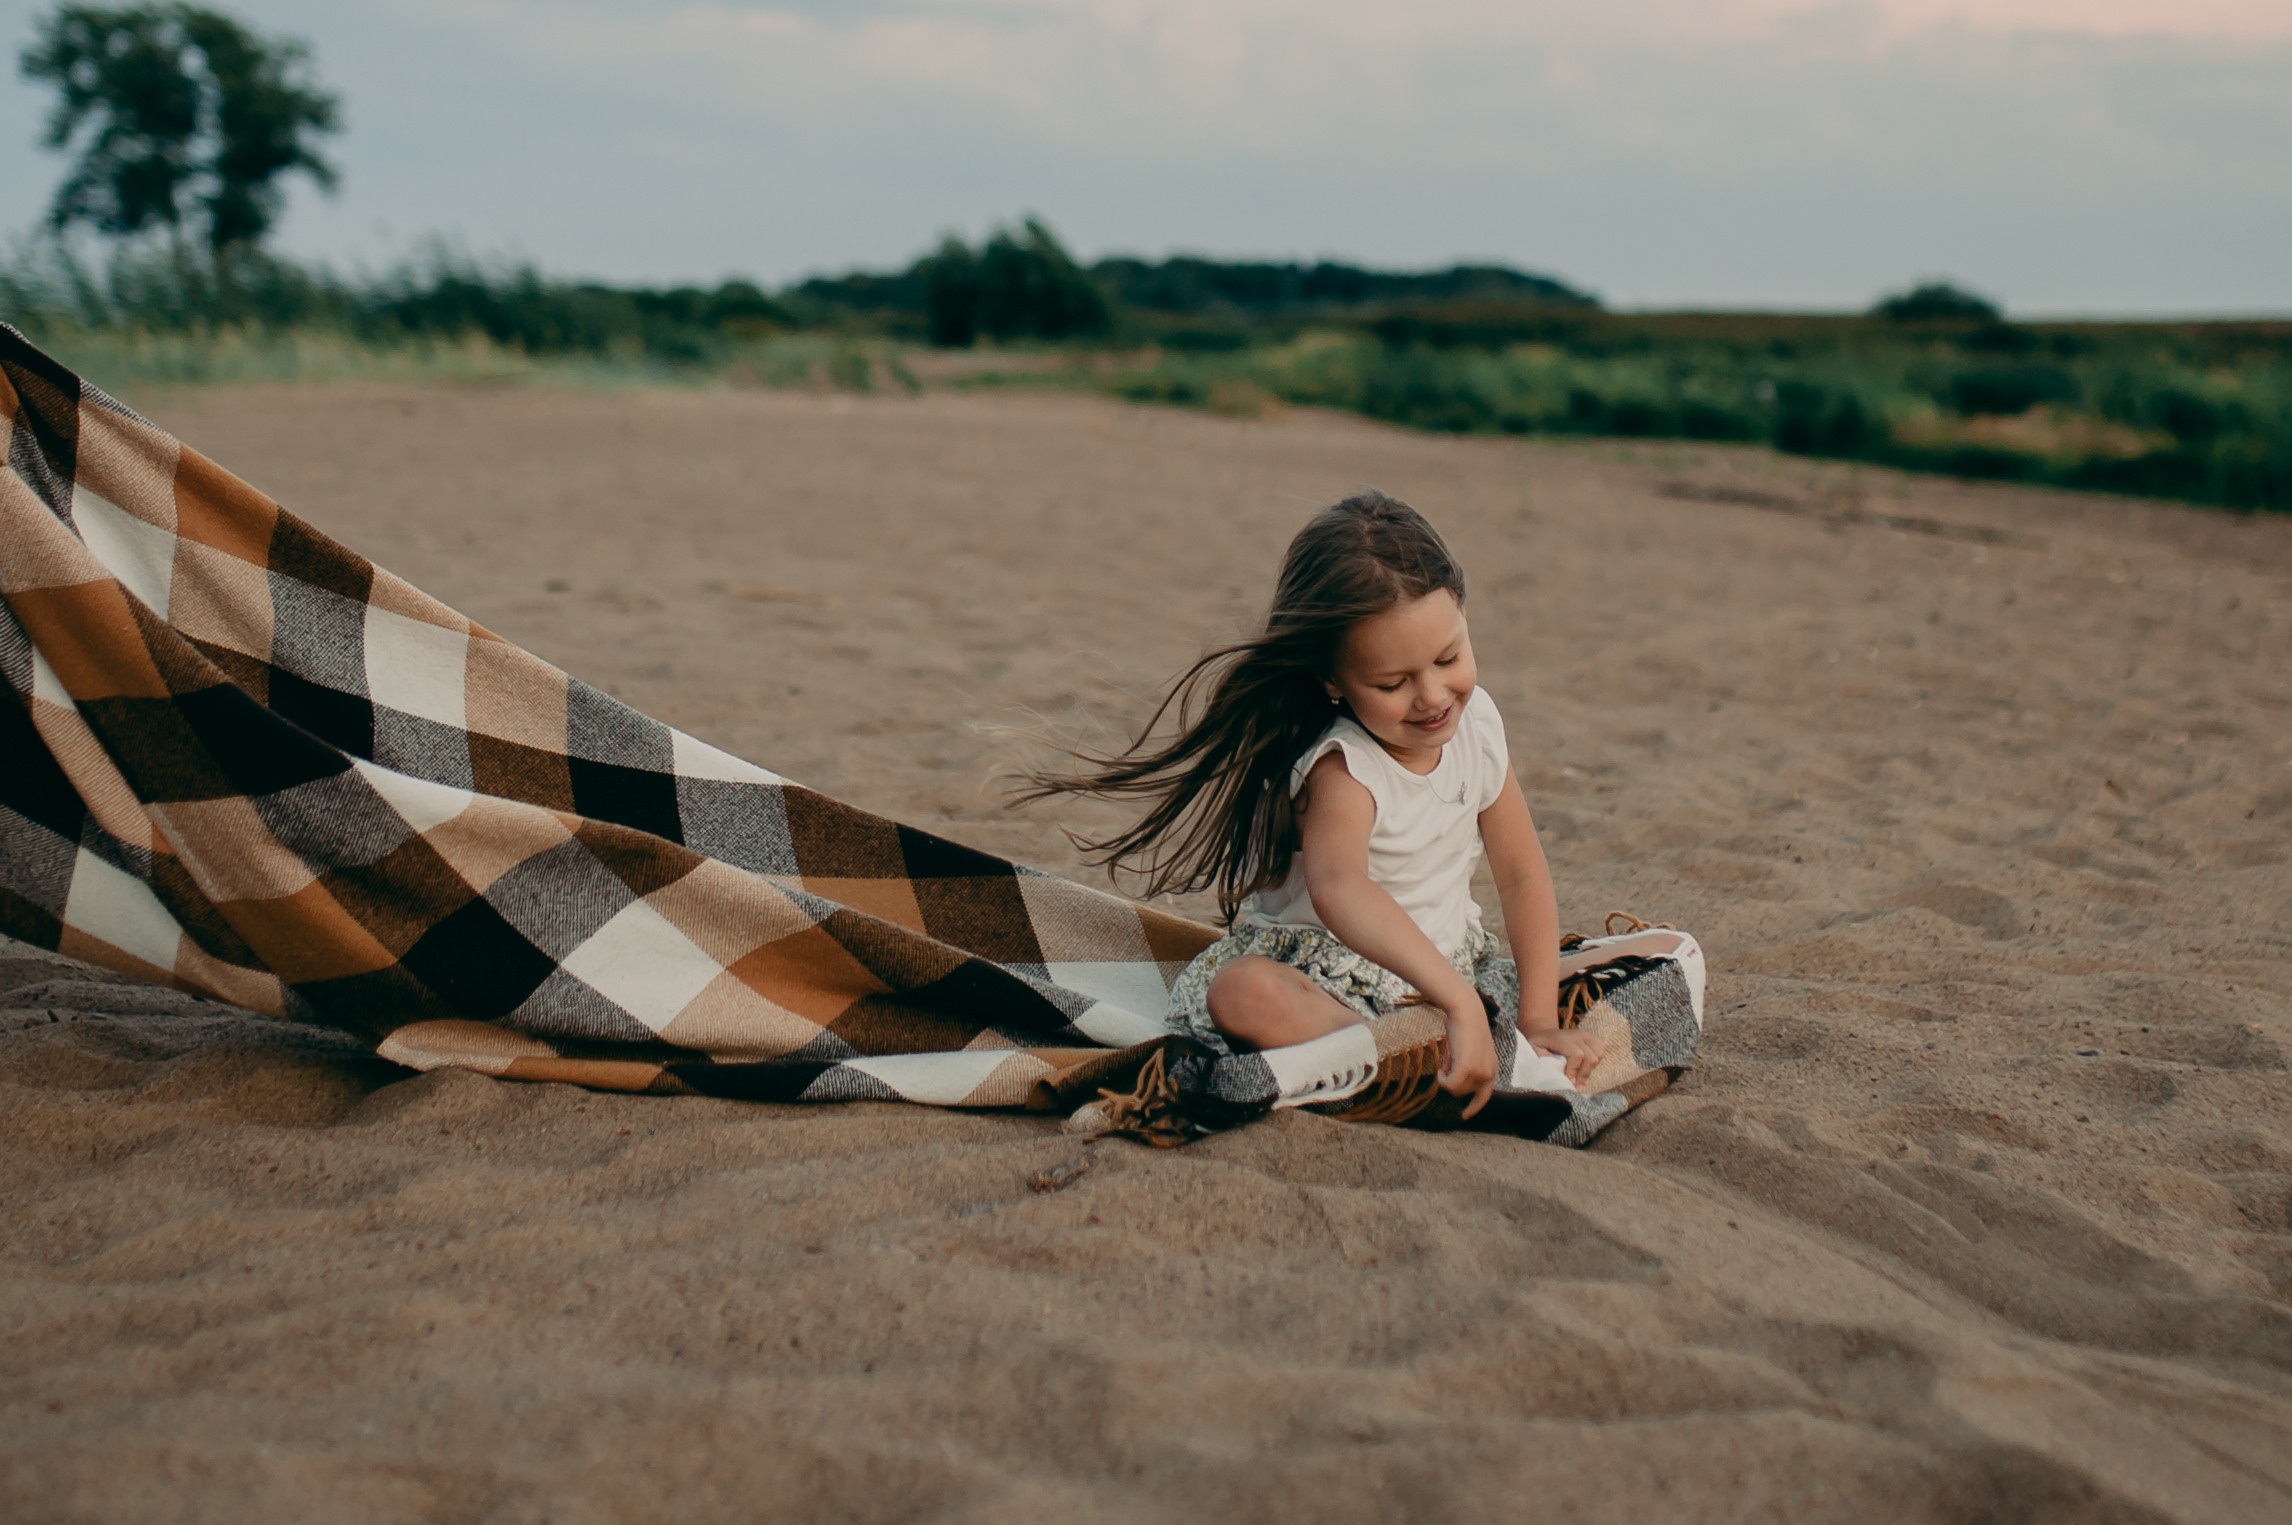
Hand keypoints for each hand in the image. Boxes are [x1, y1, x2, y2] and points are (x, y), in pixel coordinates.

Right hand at [1438, 1002, 1498, 1118]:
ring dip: (1446, 1074)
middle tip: (1450, 1059)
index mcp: (1492, 1069)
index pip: (1484, 1097)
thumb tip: (1456, 1081)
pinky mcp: (1467, 1069)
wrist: (1466, 1011)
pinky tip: (1444, 1059)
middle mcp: (1488, 1074)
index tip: (1464, 1116)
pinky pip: (1448, 1084)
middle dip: (1452, 1079)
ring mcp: (1478, 1073)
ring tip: (1450, 1055)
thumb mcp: (1472, 1050)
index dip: (1474, 1107)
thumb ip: (1470, 1066)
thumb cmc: (1466, 1026)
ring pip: (1454, 1089)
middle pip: (1462, 1093)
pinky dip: (1441, 1076)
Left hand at [1526, 1026, 1605, 1085]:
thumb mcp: (1533, 1052)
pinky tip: (1583, 1067)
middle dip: (1583, 1074)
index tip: (1569, 1081)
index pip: (1577, 1054)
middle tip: (1575, 1085)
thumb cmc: (1538, 1046)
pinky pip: (1601, 1051)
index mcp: (1561, 1038)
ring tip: (1578, 1076)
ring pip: (1598, 1055)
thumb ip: (1544, 1061)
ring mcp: (1586, 1035)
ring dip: (1589, 1069)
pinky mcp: (1593, 1038)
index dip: (1574, 1070)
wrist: (1545, 1033)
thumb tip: (1558, 1073)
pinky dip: (1595, 1062)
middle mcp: (1576, 1035)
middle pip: (1590, 1057)